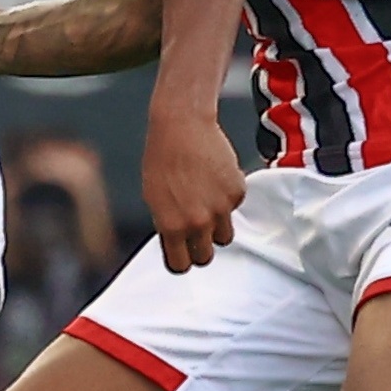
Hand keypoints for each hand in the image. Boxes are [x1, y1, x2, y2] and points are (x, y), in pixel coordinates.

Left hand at [141, 107, 242, 273]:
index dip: (181, 261)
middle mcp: (198, 221)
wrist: (182, 125)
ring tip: (205, 203)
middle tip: (195, 232)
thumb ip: (167, 225)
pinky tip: (214, 180)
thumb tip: (177, 244)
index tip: (182, 256)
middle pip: (206, 257)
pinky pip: (234, 208)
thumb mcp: (153, 197)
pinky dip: (226, 199)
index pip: (181, 265)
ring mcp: (221, 208)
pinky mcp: (237, 192)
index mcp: (172, 226)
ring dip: (216, 226)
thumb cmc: (162, 158)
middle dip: (200, 248)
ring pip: (224, 236)